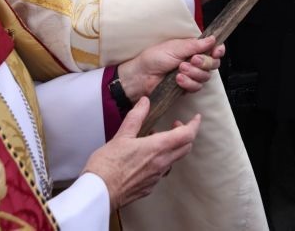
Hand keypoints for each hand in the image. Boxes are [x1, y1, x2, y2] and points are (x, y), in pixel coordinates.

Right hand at [83, 96, 199, 209]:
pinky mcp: (149, 187)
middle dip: (185, 134)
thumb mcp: (121, 135)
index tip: (195, 118)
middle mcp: (162, 163)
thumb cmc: (107, 164)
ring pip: (174, 160)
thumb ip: (136, 117)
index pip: (187, 135)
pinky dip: (161, 160)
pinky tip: (146, 157)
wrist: (99, 192)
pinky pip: (162, 171)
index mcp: (157, 148)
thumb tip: (145, 102)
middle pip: (185, 148)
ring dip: (172, 148)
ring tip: (155, 139)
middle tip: (175, 126)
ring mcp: (156, 177)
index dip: (194, 125)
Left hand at [117, 36, 224, 101]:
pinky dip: (188, 83)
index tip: (217, 51)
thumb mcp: (174, 47)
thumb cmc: (153, 58)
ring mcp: (190, 75)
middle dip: (204, 63)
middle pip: (212, 64)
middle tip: (192, 60)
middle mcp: (193, 61)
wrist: (141, 76)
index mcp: (191, 48)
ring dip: (194, 73)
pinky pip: (196, 87)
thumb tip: (212, 39)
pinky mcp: (186, 87)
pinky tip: (178, 80)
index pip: (212, 49)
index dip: (217, 51)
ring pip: (205, 77)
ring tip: (180, 69)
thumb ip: (195, 45)